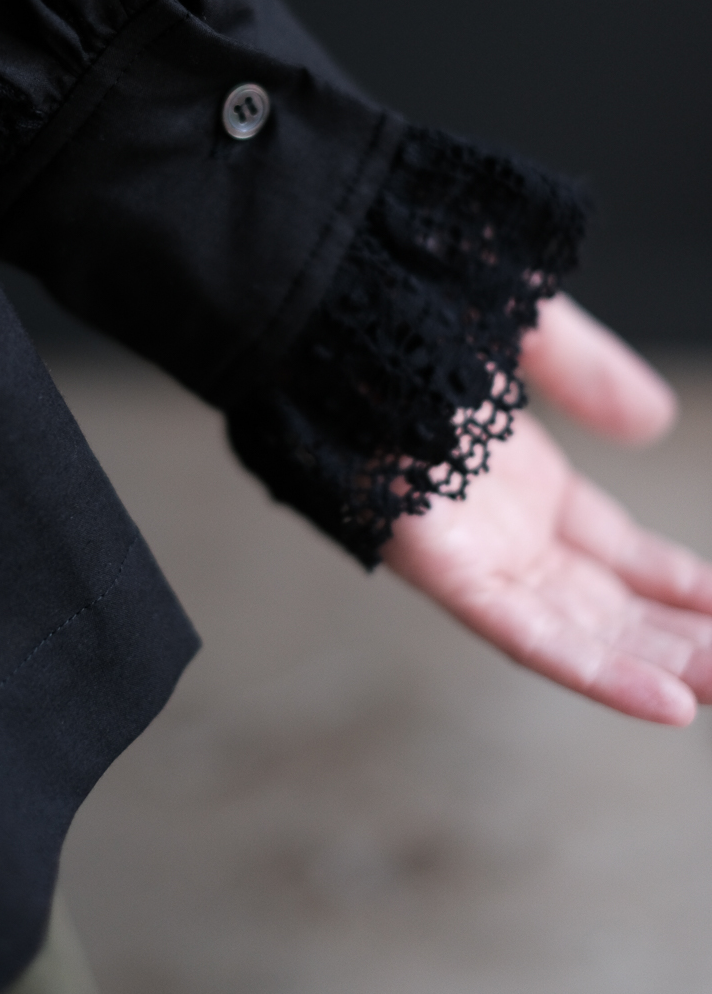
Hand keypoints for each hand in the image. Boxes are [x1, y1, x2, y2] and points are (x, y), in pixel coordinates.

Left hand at [382, 295, 711, 724]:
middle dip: (672, 633)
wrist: (320, 293)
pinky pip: (522, 632)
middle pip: (598, 599)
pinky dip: (593, 670)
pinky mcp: (433, 565)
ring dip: (652, 663)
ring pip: (572, 628)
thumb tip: (652, 421)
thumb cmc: (398, 298)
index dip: (671, 578)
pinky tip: (667, 700)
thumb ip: (587, 373)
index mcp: (514, 471)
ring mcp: (464, 546)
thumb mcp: (523, 327)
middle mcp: (492, 520)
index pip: (607, 546)